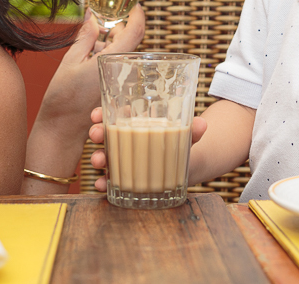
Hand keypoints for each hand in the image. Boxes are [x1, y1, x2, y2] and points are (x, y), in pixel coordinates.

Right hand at [33, 5, 145, 139]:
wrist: (62, 130)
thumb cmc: (63, 97)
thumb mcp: (70, 61)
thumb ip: (85, 36)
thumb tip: (93, 16)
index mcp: (113, 61)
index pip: (136, 31)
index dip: (137, 13)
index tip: (133, 3)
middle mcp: (124, 72)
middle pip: (130, 41)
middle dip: (117, 29)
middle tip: (98, 25)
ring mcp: (123, 83)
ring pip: (124, 54)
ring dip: (111, 44)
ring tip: (88, 46)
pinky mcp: (119, 91)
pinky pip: (120, 67)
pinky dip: (108, 59)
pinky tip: (90, 62)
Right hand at [88, 107, 207, 191]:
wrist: (186, 168)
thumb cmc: (181, 145)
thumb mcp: (187, 137)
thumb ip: (193, 131)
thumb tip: (202, 125)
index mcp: (136, 124)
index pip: (115, 115)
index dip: (101, 113)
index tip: (96, 114)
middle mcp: (125, 141)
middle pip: (105, 134)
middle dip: (97, 132)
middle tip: (96, 135)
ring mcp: (123, 160)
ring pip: (105, 156)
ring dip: (97, 158)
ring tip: (99, 162)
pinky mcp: (125, 178)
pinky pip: (110, 180)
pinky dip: (104, 183)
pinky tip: (101, 185)